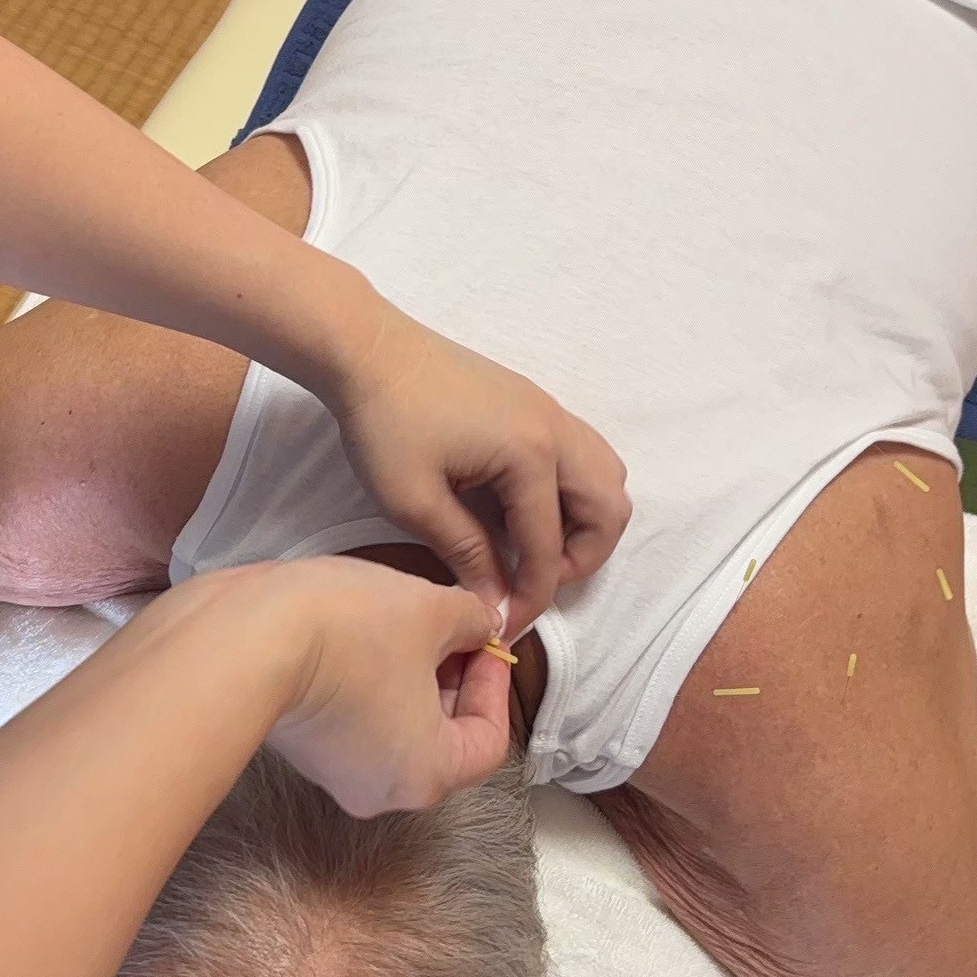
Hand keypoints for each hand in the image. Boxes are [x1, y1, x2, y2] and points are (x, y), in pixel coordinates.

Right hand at [261, 555, 514, 815]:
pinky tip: (361, 632)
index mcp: (426, 775)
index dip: (494, 682)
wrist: (244, 636)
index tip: (486, 637)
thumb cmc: (345, 633)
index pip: (488, 740)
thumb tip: (480, 623)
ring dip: (410, 674)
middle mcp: (380, 789)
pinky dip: (369, 679)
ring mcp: (333, 770)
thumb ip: (472, 621)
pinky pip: (355, 715)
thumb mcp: (430, 612)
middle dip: (452, 675)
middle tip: (450, 623)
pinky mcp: (301, 743)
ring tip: (404, 619)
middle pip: (442, 735)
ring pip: (397, 723)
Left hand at [324, 301, 630, 633]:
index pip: (548, 548)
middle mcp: (556, 431)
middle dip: (579, 560)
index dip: (530, 598)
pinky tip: (524, 509)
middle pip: (609, 512)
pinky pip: (585, 454)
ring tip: (533, 548)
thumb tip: (496, 603)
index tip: (503, 626)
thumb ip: (465, 554)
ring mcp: (551, 411)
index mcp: (530, 456)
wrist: (368, 349)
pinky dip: (574, 491)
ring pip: (607, 478)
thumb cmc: (383, 423)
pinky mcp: (536, 403)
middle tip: (530, 582)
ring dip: (585, 523)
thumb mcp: (414, 502)